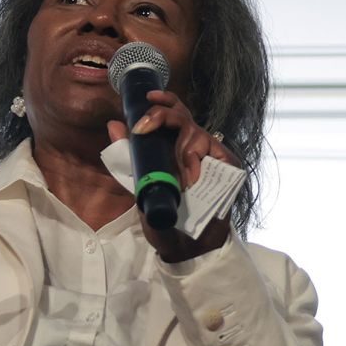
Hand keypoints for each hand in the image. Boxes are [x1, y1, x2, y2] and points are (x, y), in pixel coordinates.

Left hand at [107, 90, 236, 261]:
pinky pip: (220, 155)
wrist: (186, 247)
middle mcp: (196, 146)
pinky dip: (203, 165)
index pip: (173, 112)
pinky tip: (194, 179)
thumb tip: (114, 124)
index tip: (148, 98)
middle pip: (184, 117)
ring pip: (198, 135)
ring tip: (181, 178)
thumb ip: (129, 157)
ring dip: (183, 151)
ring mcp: (214, 156)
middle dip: (163, 117)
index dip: (163, 100)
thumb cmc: (164, 215)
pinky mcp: (231, 170)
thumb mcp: (141, 184)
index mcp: (176, 145)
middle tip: (145, 129)